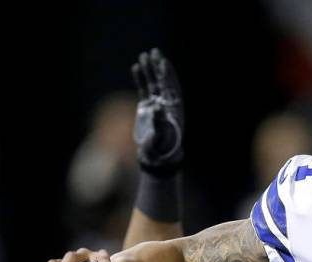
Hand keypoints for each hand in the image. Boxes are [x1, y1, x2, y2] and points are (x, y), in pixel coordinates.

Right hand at [132, 48, 183, 173]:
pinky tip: (136, 68)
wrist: (156, 158)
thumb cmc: (161, 150)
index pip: (173, 89)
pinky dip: (141, 80)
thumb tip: (157, 106)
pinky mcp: (148, 109)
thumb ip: (159, 123)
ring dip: (150, 71)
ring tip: (144, 56)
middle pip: (164, 83)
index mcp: (175, 112)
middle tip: (154, 52)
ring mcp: (158, 107)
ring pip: (154, 85)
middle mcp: (168, 107)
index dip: (168, 76)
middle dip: (159, 68)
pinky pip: (145, 91)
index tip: (163, 62)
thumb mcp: (160, 137)